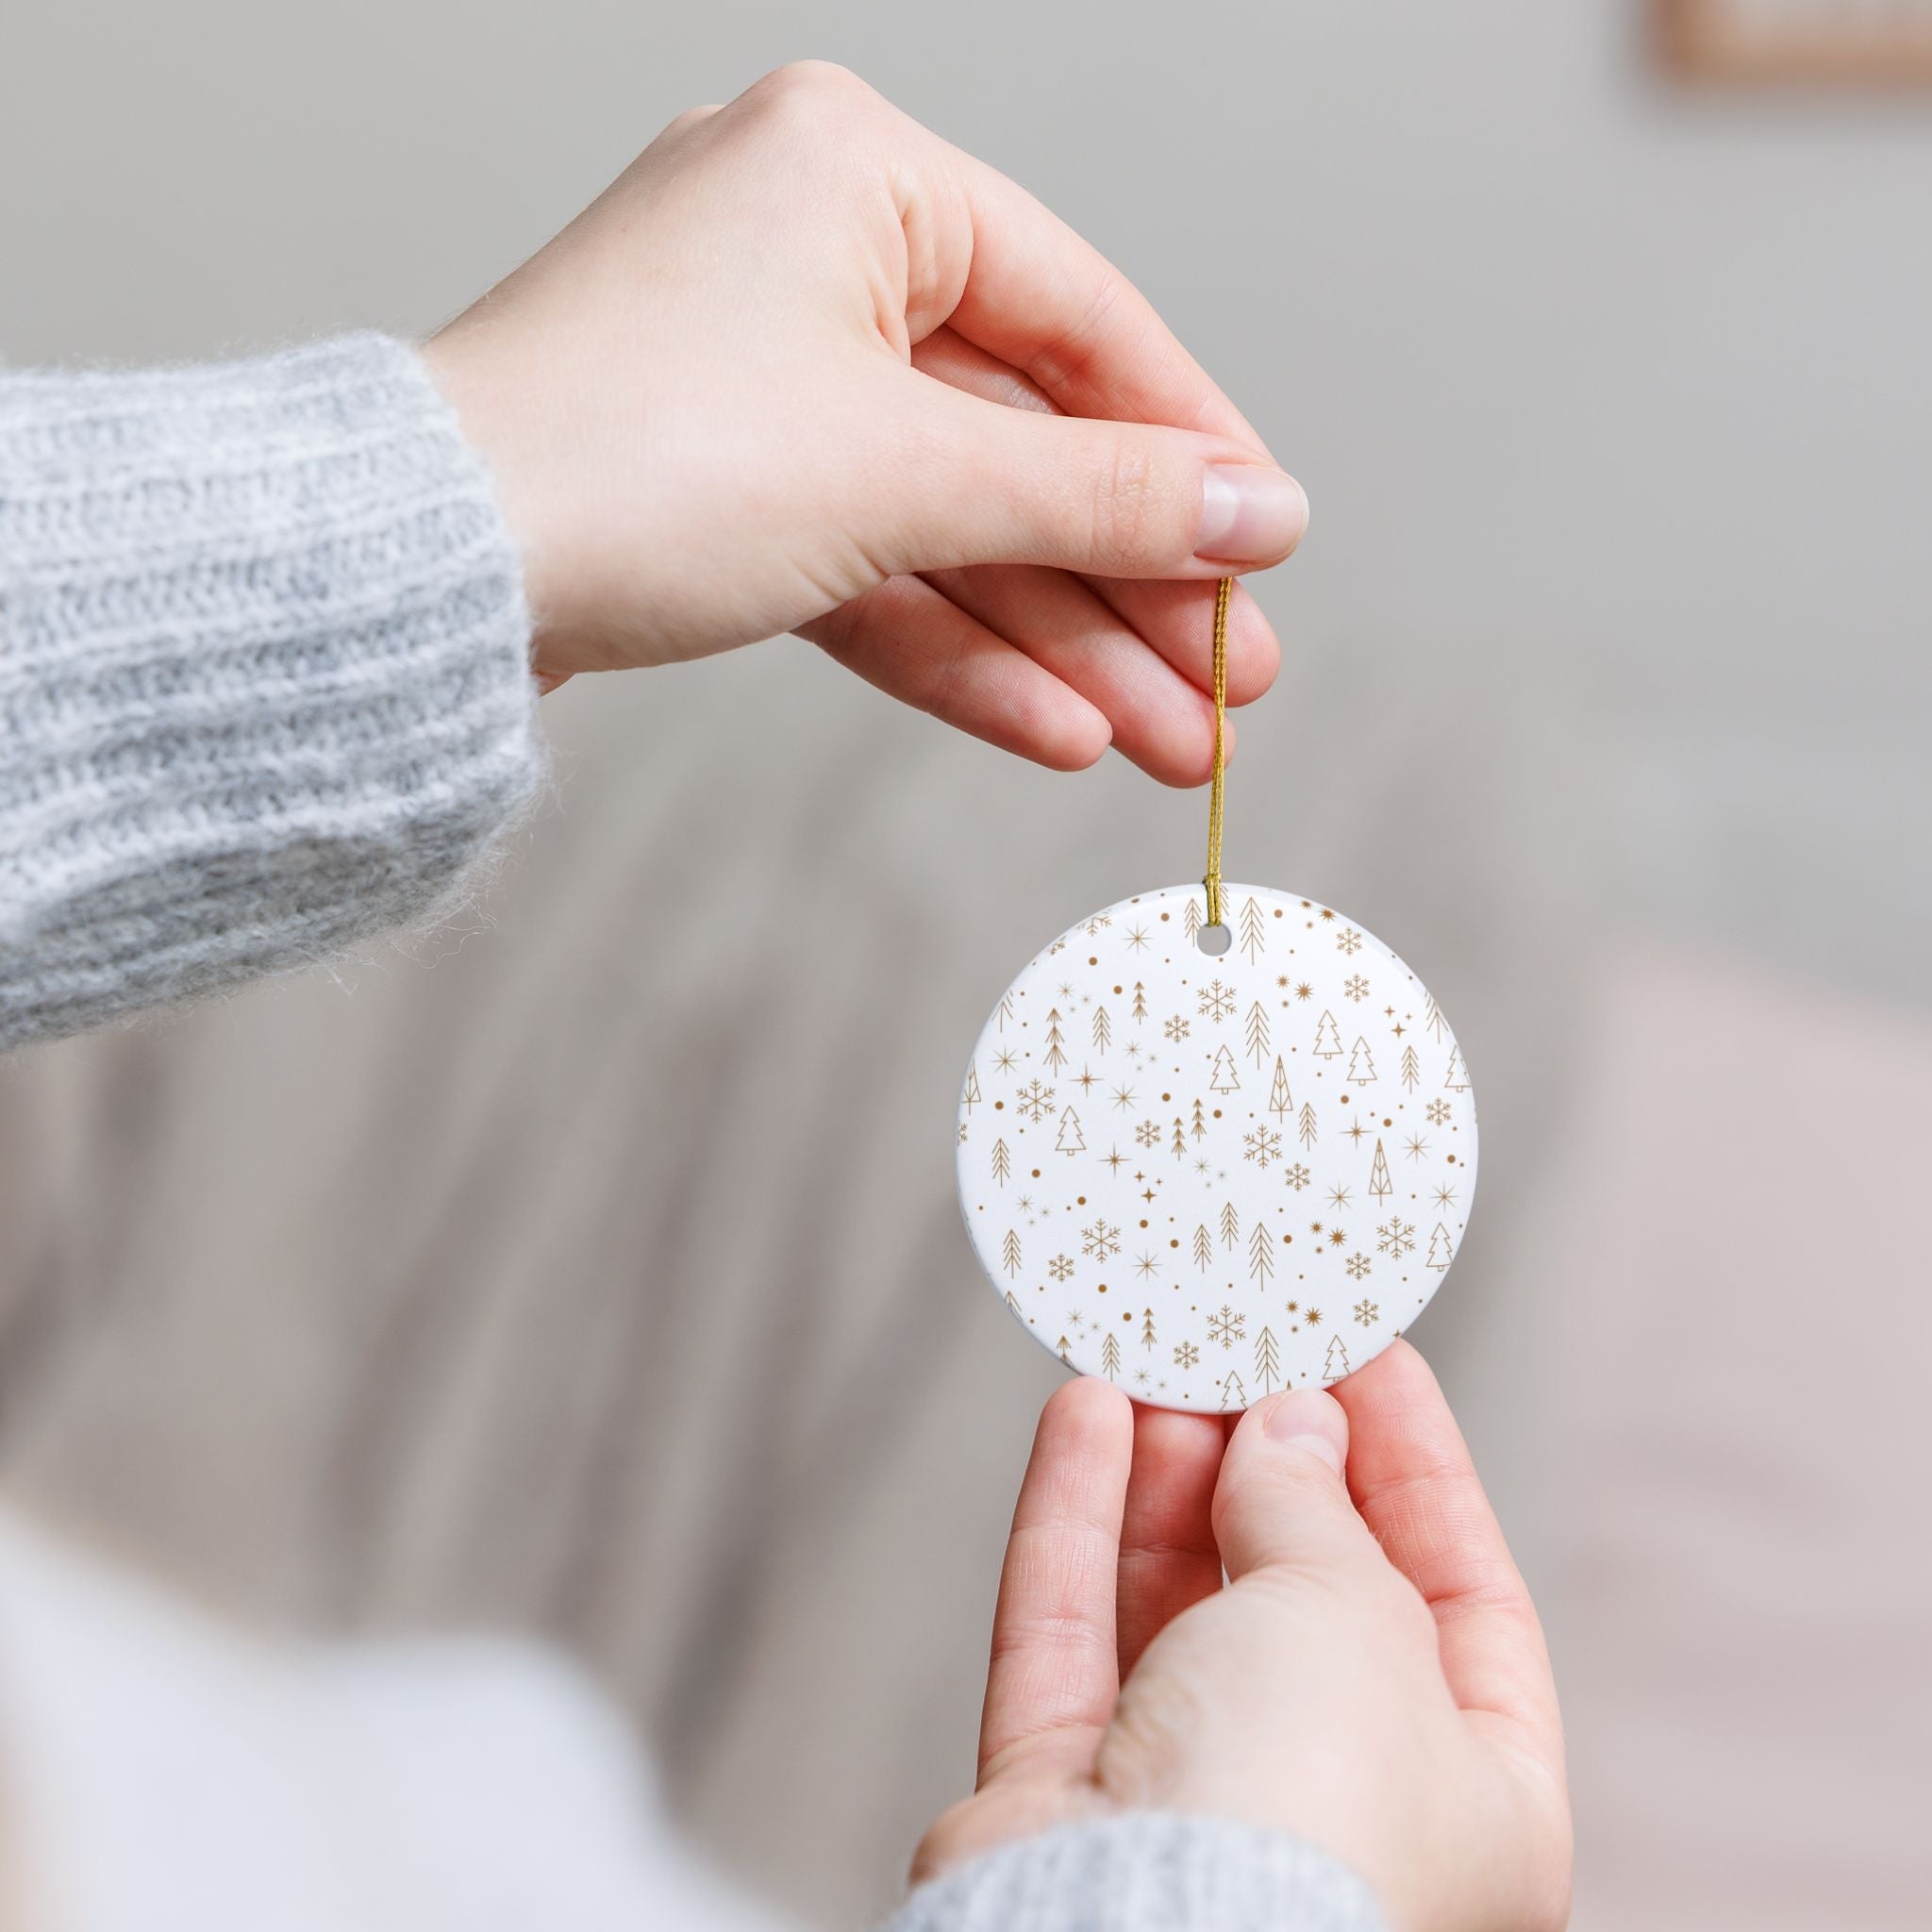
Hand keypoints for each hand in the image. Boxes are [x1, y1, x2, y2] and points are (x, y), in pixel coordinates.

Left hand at [424, 61, 1305, 782]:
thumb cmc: (628, 457)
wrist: (419, 580)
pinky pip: (871, 569)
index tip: (1267, 549)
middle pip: (1019, 442)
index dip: (1188, 448)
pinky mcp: (719, 493)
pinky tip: (1057, 730)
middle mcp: (805, 260)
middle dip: (1128, 586)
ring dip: (1061, 644)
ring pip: (951, 526)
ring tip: (1169, 743)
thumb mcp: (906, 473)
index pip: (1080, 318)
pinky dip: (957, 651)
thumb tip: (1257, 513)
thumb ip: (1098, 496)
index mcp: (852, 174)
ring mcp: (757, 383)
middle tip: (1227, 687)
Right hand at [915, 1342, 1571, 1931]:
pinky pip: (1072, 1632)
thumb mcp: (1353, 1612)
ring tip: (1158, 1367)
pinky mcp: (1067, 1799)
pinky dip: (1076, 1520)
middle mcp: (1337, 1809)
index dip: (1414, 1465)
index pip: (1464, 1594)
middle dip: (1269, 1462)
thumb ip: (1316, 1506)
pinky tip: (1083, 1418)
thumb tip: (1288, 1430)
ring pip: (1178, 1606)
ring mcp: (1193, 1809)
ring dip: (1167, 1477)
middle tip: (1242, 1351)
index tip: (1366, 1358)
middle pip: (1305, 1594)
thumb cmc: (1301, 1827)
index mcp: (1478, 1803)